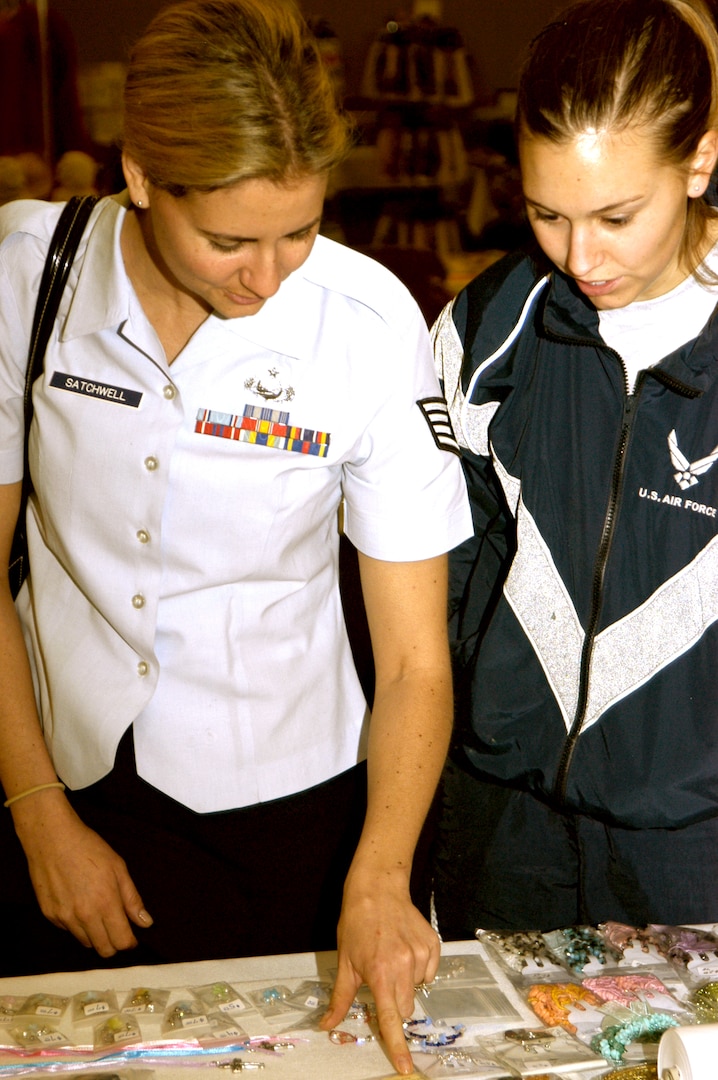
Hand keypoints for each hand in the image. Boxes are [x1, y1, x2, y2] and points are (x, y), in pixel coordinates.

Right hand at [13, 794, 151, 956]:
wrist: (52, 839)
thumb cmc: (90, 848)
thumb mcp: (118, 868)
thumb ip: (132, 899)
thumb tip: (146, 922)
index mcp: (105, 904)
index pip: (121, 941)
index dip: (130, 943)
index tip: (132, 937)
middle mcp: (84, 916)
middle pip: (104, 950)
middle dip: (114, 944)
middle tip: (116, 928)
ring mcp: (64, 918)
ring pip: (86, 943)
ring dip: (96, 935)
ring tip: (97, 912)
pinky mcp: (50, 916)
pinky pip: (69, 931)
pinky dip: (77, 925)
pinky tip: (78, 904)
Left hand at [321, 872, 439, 1074]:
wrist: (378, 888)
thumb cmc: (357, 924)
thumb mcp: (345, 962)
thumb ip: (340, 998)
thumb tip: (327, 1025)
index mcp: (380, 974)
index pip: (391, 1019)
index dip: (397, 1046)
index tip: (405, 1067)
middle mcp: (404, 966)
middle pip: (404, 1007)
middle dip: (393, 1000)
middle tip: (380, 977)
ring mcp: (421, 955)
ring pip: (416, 988)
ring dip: (405, 981)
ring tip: (392, 955)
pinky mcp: (433, 945)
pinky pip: (429, 971)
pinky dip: (419, 967)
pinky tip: (405, 948)